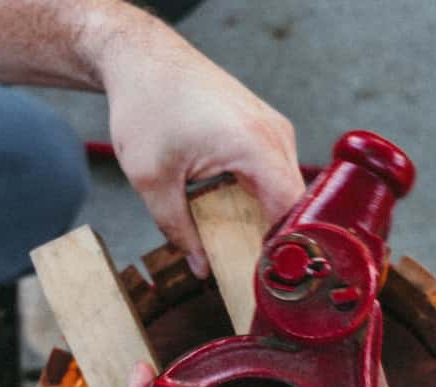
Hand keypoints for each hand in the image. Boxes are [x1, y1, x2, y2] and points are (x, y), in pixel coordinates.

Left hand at [97, 10, 303, 276]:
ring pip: (286, 189)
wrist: (142, 57)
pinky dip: (259, 197)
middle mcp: (275, 134)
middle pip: (293, 205)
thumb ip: (178, 230)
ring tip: (242, 246)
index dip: (284, 251)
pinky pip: (274, 173)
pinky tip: (235, 214)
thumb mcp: (153, 180)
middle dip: (276, 240)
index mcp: (256, 146)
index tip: (269, 280)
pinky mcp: (264, 127)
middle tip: (254, 273)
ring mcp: (273, 128)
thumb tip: (201, 268)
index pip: (291, 213)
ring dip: (266, 218)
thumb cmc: (147, 105)